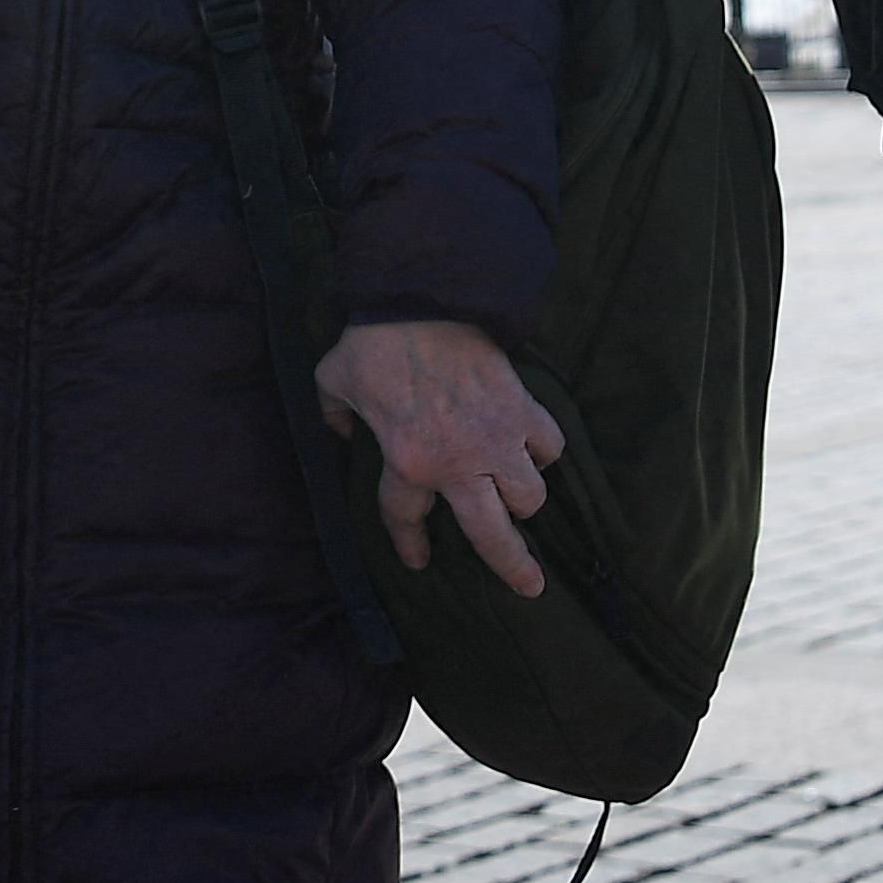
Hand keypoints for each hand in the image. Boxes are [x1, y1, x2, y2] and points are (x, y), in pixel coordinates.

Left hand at [314, 318, 565, 600]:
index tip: (419, 561)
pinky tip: (533, 450)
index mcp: (407, 462)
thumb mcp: (334, 382)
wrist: (423, 296)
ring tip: (516, 500)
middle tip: (529, 586)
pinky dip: (543, 451)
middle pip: (494, 535)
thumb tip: (345, 431)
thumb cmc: (373, 342)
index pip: (407, 519)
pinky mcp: (522, 408)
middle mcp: (459, 463)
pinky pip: (548, 444)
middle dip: (513, 566)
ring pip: (529, 496)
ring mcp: (496, 438)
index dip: (411, 544)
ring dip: (523, 502)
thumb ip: (336, 415)